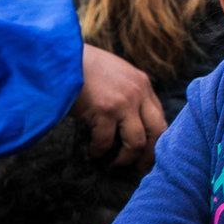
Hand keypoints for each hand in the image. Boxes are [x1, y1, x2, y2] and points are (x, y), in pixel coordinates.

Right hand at [73, 43, 167, 170]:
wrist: (61, 56)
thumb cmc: (84, 67)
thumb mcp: (116, 74)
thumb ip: (128, 93)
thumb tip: (131, 122)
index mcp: (144, 85)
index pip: (161, 118)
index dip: (156, 140)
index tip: (149, 154)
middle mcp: (139, 93)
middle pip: (157, 132)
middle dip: (149, 154)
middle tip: (139, 168)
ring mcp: (123, 102)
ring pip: (136, 142)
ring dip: (124, 158)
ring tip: (113, 164)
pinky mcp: (104, 110)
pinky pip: (106, 141)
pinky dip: (99, 151)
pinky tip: (92, 152)